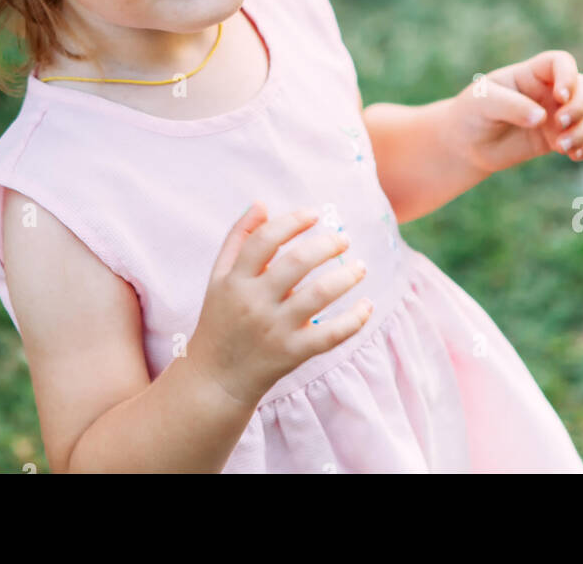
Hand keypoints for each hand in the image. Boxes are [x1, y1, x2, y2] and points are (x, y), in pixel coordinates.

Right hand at [188, 203, 372, 408]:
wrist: (215, 379)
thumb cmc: (222, 319)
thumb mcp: (219, 277)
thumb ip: (239, 238)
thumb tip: (261, 204)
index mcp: (235, 280)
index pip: (265, 240)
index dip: (292, 222)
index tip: (315, 214)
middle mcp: (254, 302)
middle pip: (297, 262)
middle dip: (326, 244)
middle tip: (343, 240)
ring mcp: (274, 329)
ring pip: (318, 295)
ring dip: (346, 277)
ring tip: (360, 268)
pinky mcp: (292, 354)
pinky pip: (330, 335)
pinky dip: (354, 320)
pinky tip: (367, 305)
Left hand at [445, 50, 582, 176]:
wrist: (467, 144)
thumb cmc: (472, 114)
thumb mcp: (483, 103)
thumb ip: (510, 106)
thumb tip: (542, 118)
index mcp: (531, 74)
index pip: (561, 62)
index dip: (569, 75)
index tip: (560, 96)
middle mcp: (549, 91)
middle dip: (581, 105)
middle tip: (560, 122)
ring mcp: (556, 115)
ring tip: (562, 147)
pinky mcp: (558, 138)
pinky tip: (574, 155)